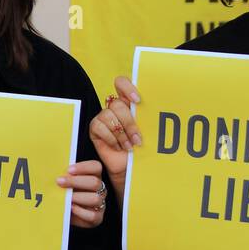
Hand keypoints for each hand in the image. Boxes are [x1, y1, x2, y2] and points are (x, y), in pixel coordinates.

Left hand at [57, 160, 107, 228]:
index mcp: (94, 176)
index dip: (83, 167)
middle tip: (59, 182)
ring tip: (65, 198)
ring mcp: (100, 203)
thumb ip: (63, 176)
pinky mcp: (97, 217)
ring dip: (78, 197)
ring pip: (95, 199)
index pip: (96, 167)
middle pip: (95, 182)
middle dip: (75, 181)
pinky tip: (70, 208)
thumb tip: (54, 171)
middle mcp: (100, 189)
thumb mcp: (64, 183)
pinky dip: (80, 212)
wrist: (63, 212)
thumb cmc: (64, 193)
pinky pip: (92, 215)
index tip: (68, 170)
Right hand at [89, 76, 142, 200]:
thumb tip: (153, 107)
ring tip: (129, 146)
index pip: (121, 83)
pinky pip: (100, 126)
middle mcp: (114, 107)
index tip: (137, 101)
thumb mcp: (146, 130)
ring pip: (109, 115)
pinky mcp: (95, 128)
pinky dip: (111, 138)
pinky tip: (117, 146)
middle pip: (117, 104)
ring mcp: (103, 117)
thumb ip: (144, 116)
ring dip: (121, 134)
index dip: (127, 88)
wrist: (128, 166)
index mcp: (128, 102)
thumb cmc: (139, 148)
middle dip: (129, 123)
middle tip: (137, 139)